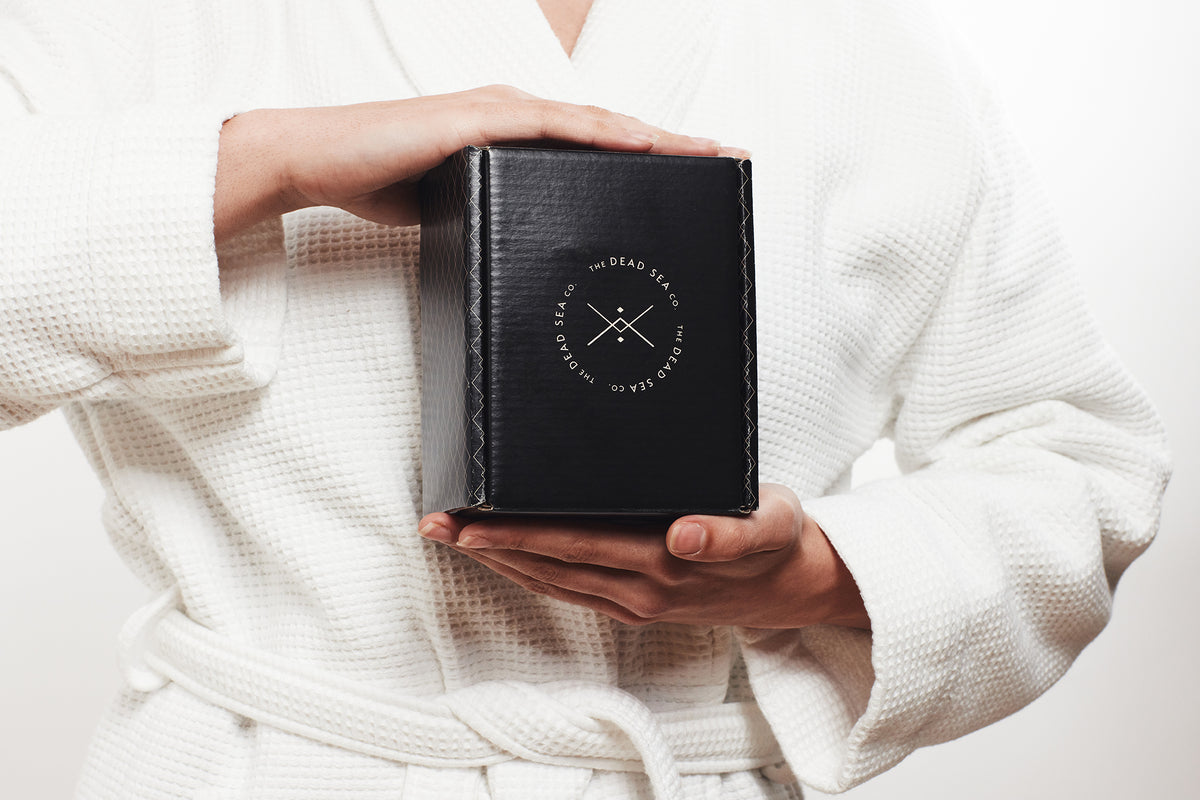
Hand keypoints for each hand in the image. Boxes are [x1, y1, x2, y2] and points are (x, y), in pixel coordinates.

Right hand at [214, 84, 748, 240]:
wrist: (319, 160)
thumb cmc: (384, 183)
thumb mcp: (459, 206)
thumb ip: (498, 218)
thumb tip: (530, 257)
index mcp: (516, 137)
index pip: (596, 145)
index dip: (650, 156)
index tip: (699, 172)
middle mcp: (516, 114)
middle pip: (610, 130)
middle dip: (673, 145)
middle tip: (729, 158)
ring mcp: (501, 113)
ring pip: (595, 123)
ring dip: (654, 137)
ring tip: (706, 152)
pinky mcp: (480, 120)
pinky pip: (554, 126)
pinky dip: (602, 134)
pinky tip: (642, 143)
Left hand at [417, 484, 869, 629]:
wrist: (797, 587)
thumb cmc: (780, 540)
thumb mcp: (772, 522)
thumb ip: (731, 530)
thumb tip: (684, 535)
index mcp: (665, 560)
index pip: (574, 543)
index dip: (518, 533)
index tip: (472, 521)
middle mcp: (642, 586)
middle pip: (549, 564)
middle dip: (488, 545)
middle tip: (436, 523)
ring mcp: (635, 602)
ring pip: (552, 582)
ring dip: (500, 562)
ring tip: (454, 538)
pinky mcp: (636, 606)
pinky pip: (571, 591)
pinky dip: (531, 574)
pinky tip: (506, 560)